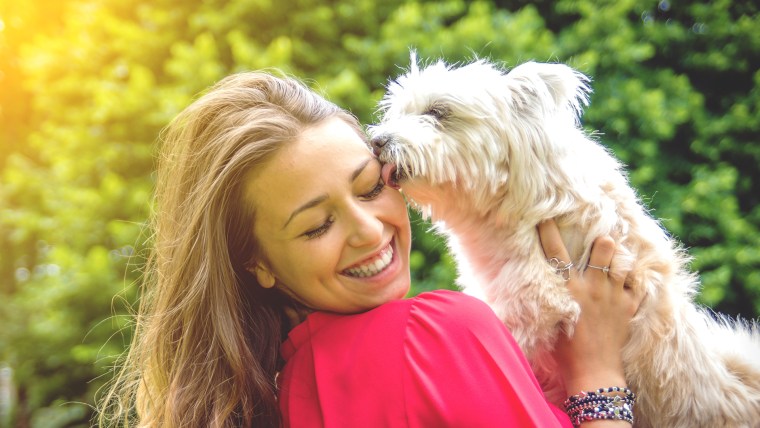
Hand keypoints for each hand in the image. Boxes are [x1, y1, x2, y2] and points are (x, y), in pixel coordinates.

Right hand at [538, 220, 642, 395]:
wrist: (593, 373)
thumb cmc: (565, 352)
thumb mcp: (551, 319)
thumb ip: (551, 298)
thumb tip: (538, 287)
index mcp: (569, 289)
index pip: (556, 252)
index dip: (549, 232)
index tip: (546, 217)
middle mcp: (593, 287)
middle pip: (602, 249)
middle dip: (602, 241)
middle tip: (601, 238)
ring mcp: (614, 296)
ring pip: (622, 264)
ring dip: (618, 260)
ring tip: (616, 256)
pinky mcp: (629, 308)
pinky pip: (636, 286)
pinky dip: (632, 283)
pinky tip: (628, 282)